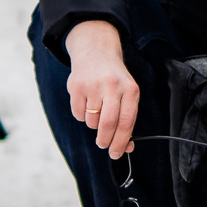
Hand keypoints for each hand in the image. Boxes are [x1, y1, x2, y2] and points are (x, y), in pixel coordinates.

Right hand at [65, 20, 138, 155]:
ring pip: (92, 121)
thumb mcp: (127, 94)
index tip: (117, 153)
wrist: (96, 53)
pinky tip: (87, 102)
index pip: (127, 122)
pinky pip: (78, 114)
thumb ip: (127, 119)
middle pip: (108, 124)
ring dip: (94, 125)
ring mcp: (93, 86)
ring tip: (97, 110)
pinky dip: (83, 116)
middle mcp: (112, 86)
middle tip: (103, 145)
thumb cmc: (115, 81)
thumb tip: (126, 147)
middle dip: (105, 141)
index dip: (121, 142)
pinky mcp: (76, 87)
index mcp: (130, 90)